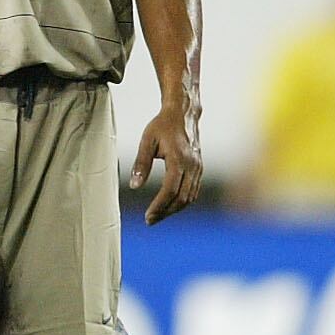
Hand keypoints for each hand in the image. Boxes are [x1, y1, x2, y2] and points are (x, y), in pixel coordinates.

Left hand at [129, 95, 202, 224]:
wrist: (183, 114)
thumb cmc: (162, 126)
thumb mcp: (147, 141)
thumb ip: (141, 164)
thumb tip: (134, 186)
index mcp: (179, 159)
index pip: (170, 191)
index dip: (159, 206)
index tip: (147, 216)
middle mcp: (192, 166)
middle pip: (181, 198)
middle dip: (165, 212)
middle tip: (149, 220)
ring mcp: (198, 168)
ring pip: (189, 198)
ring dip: (173, 209)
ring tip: (157, 215)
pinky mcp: (199, 168)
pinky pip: (193, 191)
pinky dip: (181, 201)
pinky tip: (168, 205)